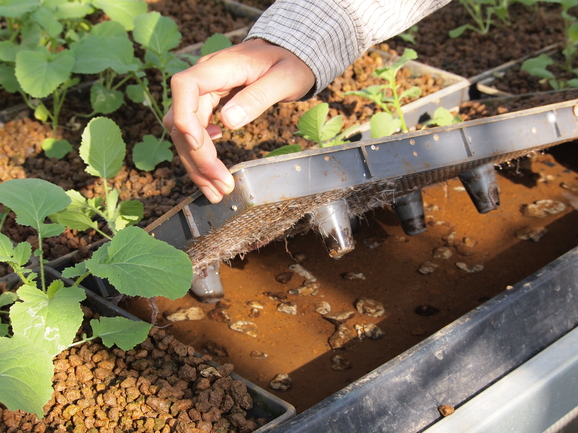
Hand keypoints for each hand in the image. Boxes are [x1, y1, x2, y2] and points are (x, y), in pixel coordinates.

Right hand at [164, 38, 315, 202]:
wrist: (289, 53)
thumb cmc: (289, 62)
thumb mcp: (284, 78)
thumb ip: (258, 97)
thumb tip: (228, 122)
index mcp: (220, 66)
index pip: (185, 86)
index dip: (185, 117)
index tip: (198, 145)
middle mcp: (205, 78)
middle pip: (182, 118)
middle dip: (197, 156)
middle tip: (220, 186)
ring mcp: (204, 93)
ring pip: (184, 132)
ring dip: (196, 164)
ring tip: (216, 191)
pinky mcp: (208, 105)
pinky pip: (195, 132)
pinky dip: (201, 155)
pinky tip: (215, 167)